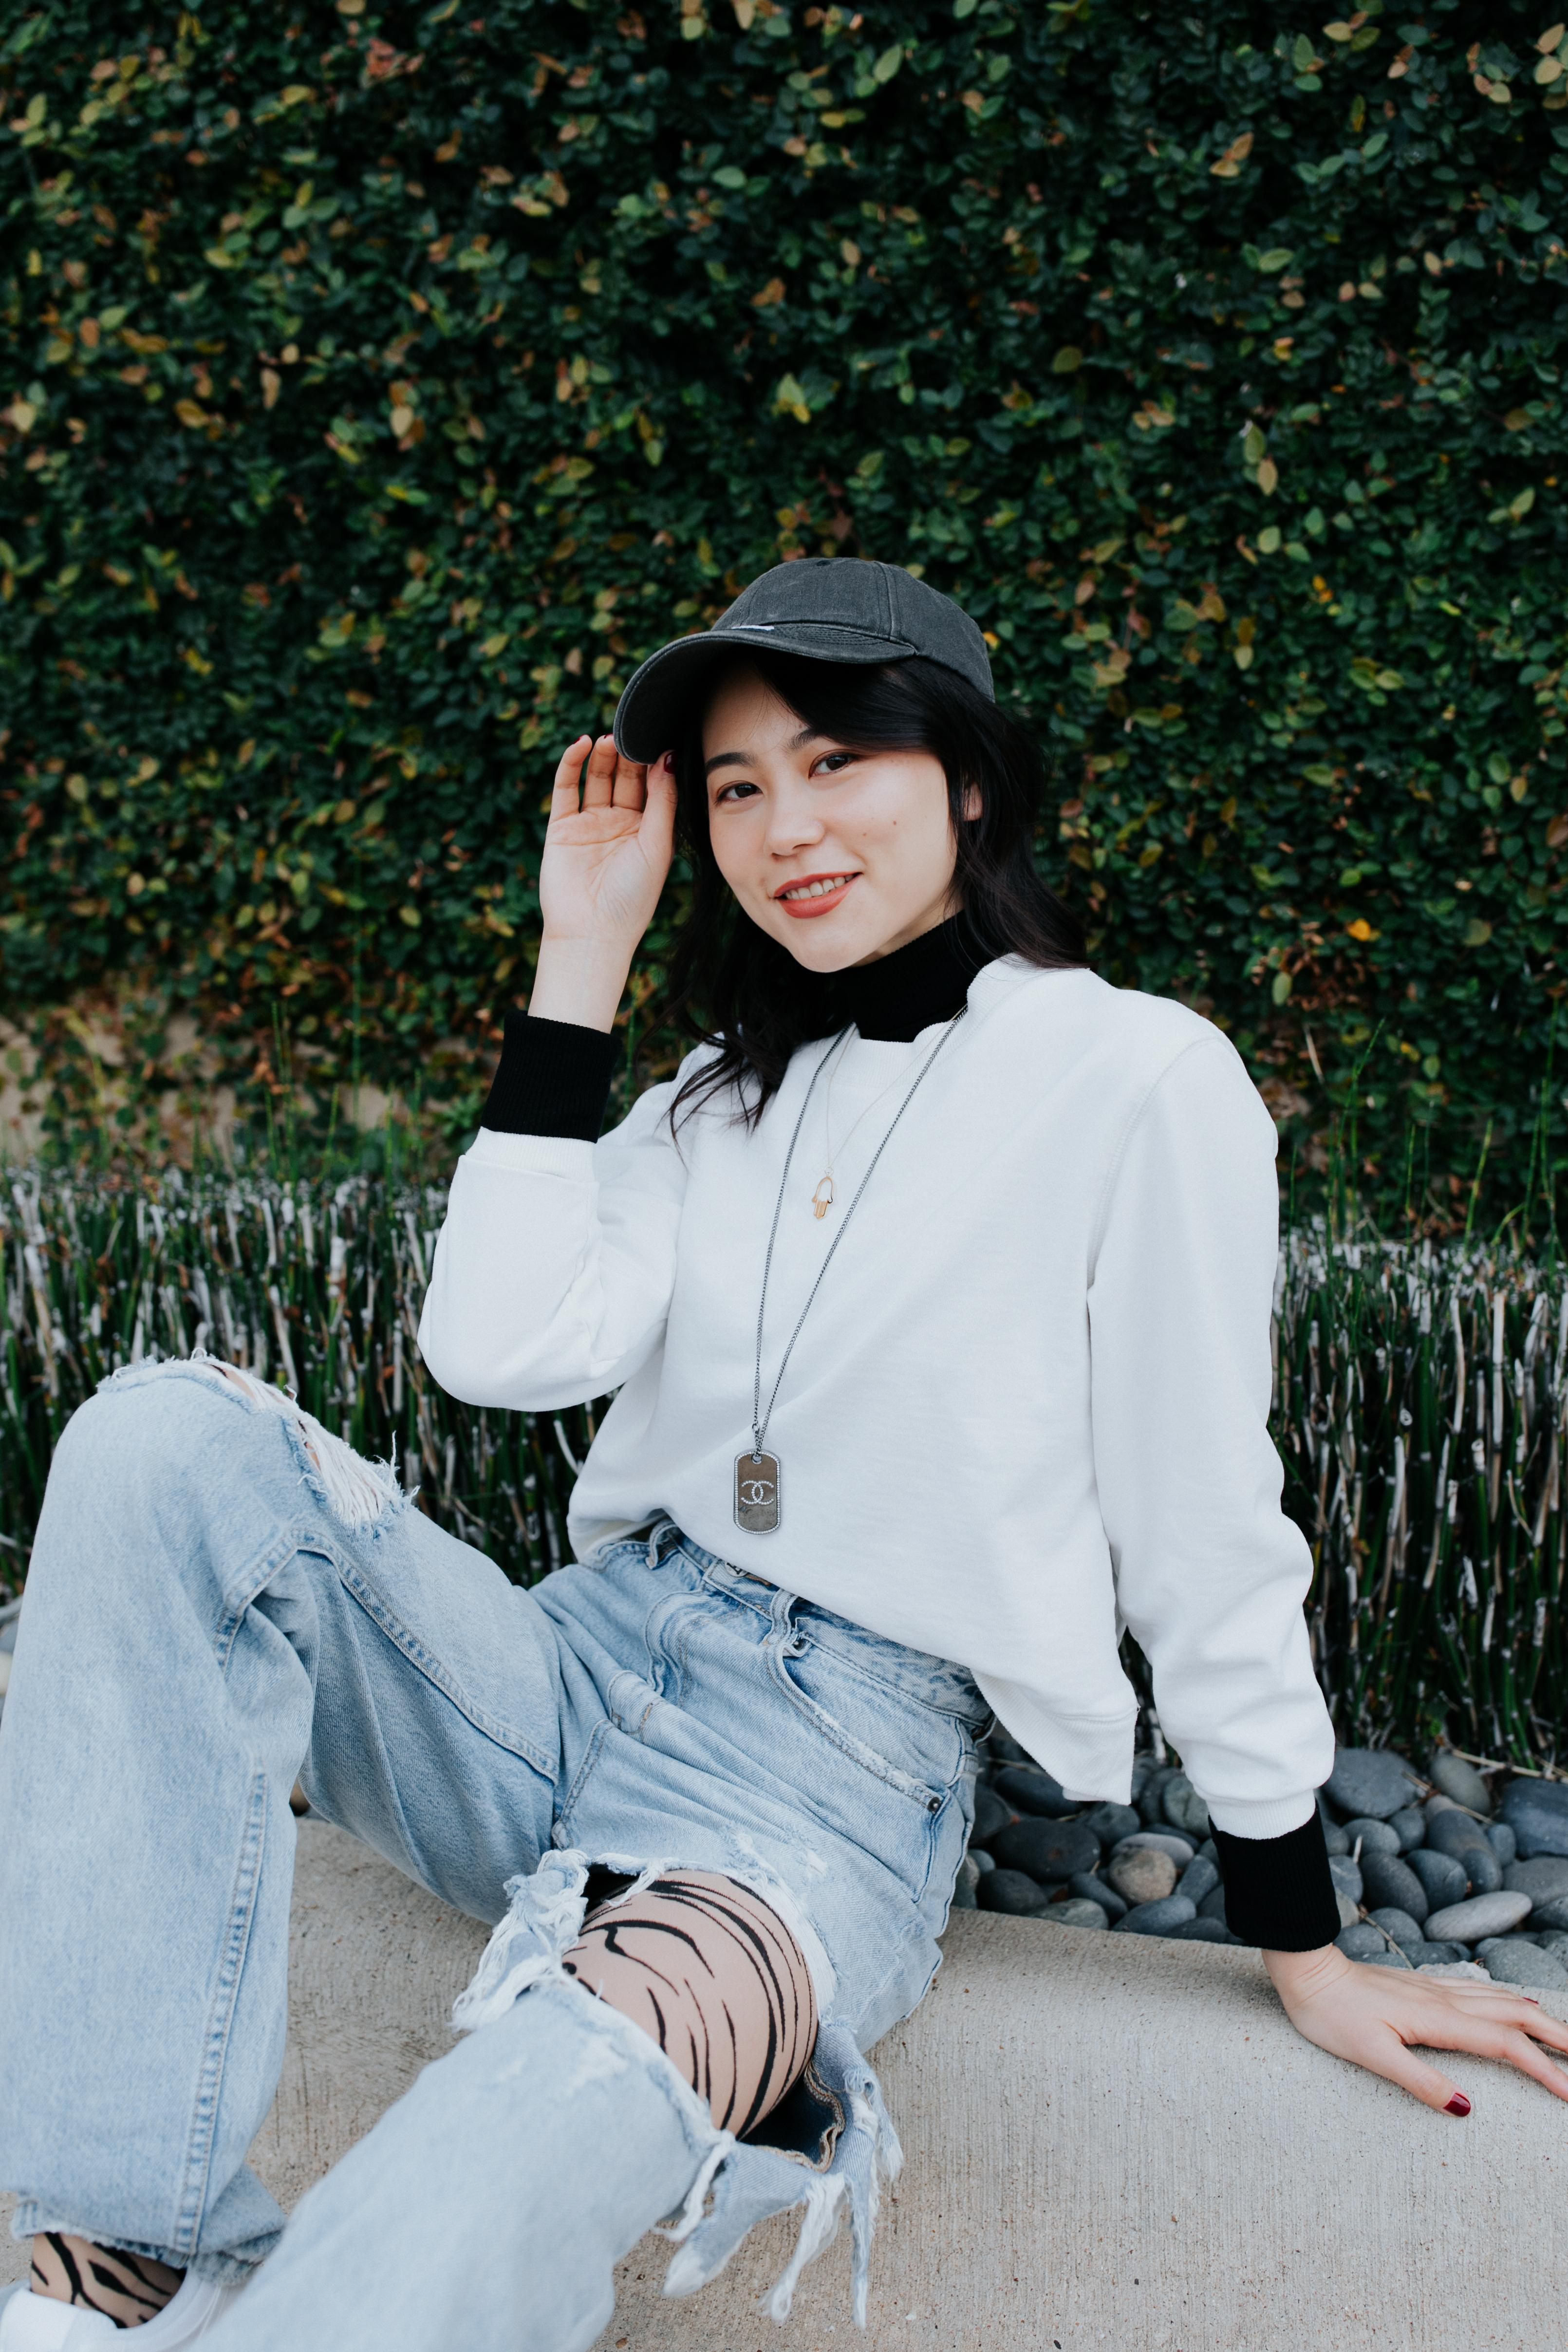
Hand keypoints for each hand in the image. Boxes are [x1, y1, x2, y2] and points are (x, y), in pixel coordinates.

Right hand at [530, 734, 677, 1030]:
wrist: (593, 932)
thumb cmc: (633, 897)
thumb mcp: (657, 845)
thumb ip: (662, 802)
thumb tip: (667, 758)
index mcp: (646, 830)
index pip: (651, 786)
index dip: (654, 762)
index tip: (662, 736)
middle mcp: (618, 824)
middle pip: (624, 777)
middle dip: (630, 755)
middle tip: (635, 732)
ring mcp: (589, 824)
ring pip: (597, 778)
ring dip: (604, 756)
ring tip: (612, 737)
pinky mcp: (561, 827)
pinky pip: (566, 789)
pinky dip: (571, 765)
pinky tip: (582, 745)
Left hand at [1265, 1941, 1567, 2112]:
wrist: (1306, 1972)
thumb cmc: (1332, 2015)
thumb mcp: (1371, 2055)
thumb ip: (1420, 2081)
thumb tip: (1467, 2109)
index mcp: (1438, 2019)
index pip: (1506, 2044)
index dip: (1543, 2068)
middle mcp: (1444, 1999)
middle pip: (1515, 2016)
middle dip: (1557, 2037)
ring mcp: (1434, 1989)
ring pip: (1501, 2000)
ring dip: (1538, 2018)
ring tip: (1565, 2034)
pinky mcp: (1422, 1985)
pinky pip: (1479, 1990)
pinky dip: (1508, 2000)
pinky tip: (1514, 2002)